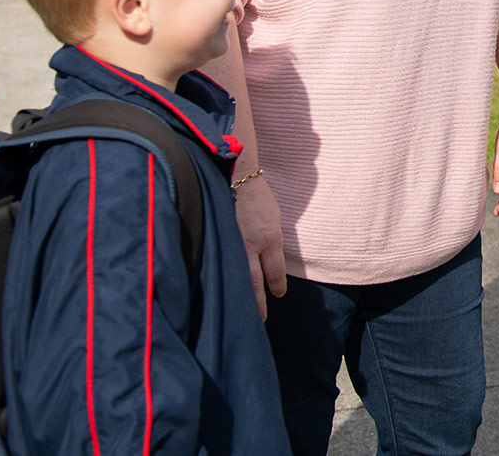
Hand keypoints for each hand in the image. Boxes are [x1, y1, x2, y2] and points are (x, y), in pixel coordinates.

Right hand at [233, 173, 288, 318]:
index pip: (274, 271)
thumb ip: (272, 244)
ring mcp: (233, 243)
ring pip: (237, 276)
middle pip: (254, 282)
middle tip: (260, 320)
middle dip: (258, 303)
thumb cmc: (258, 201)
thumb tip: (270, 268)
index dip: (277, 286)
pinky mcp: (219, 239)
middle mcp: (250, 244)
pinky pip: (221, 264)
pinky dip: (223, 279)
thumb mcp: (274, 222)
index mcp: (269, 238)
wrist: (237, 179)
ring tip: (241, 312)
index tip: (279, 295)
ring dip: (240, 296)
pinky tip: (222, 289)